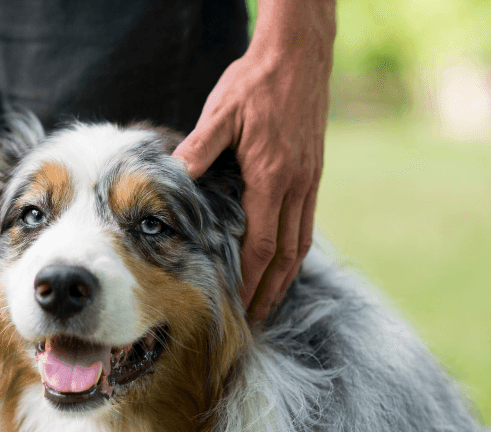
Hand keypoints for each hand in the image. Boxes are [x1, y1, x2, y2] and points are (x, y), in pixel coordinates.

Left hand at [172, 0, 334, 319]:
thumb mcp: (223, 110)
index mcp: (272, 176)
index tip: (242, 306)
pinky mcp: (313, 170)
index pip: (262, 243)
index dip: (252, 279)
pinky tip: (283, 256)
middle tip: (259, 318)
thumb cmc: (258, 81)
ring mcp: (309, 179)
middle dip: (272, 289)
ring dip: (287, 274)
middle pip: (287, 253)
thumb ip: (201, 146)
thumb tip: (177, 175)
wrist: (301, 54)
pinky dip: (295, 246)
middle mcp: (297, 184)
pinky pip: (306, 220)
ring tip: (272, 299)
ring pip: (301, 239)